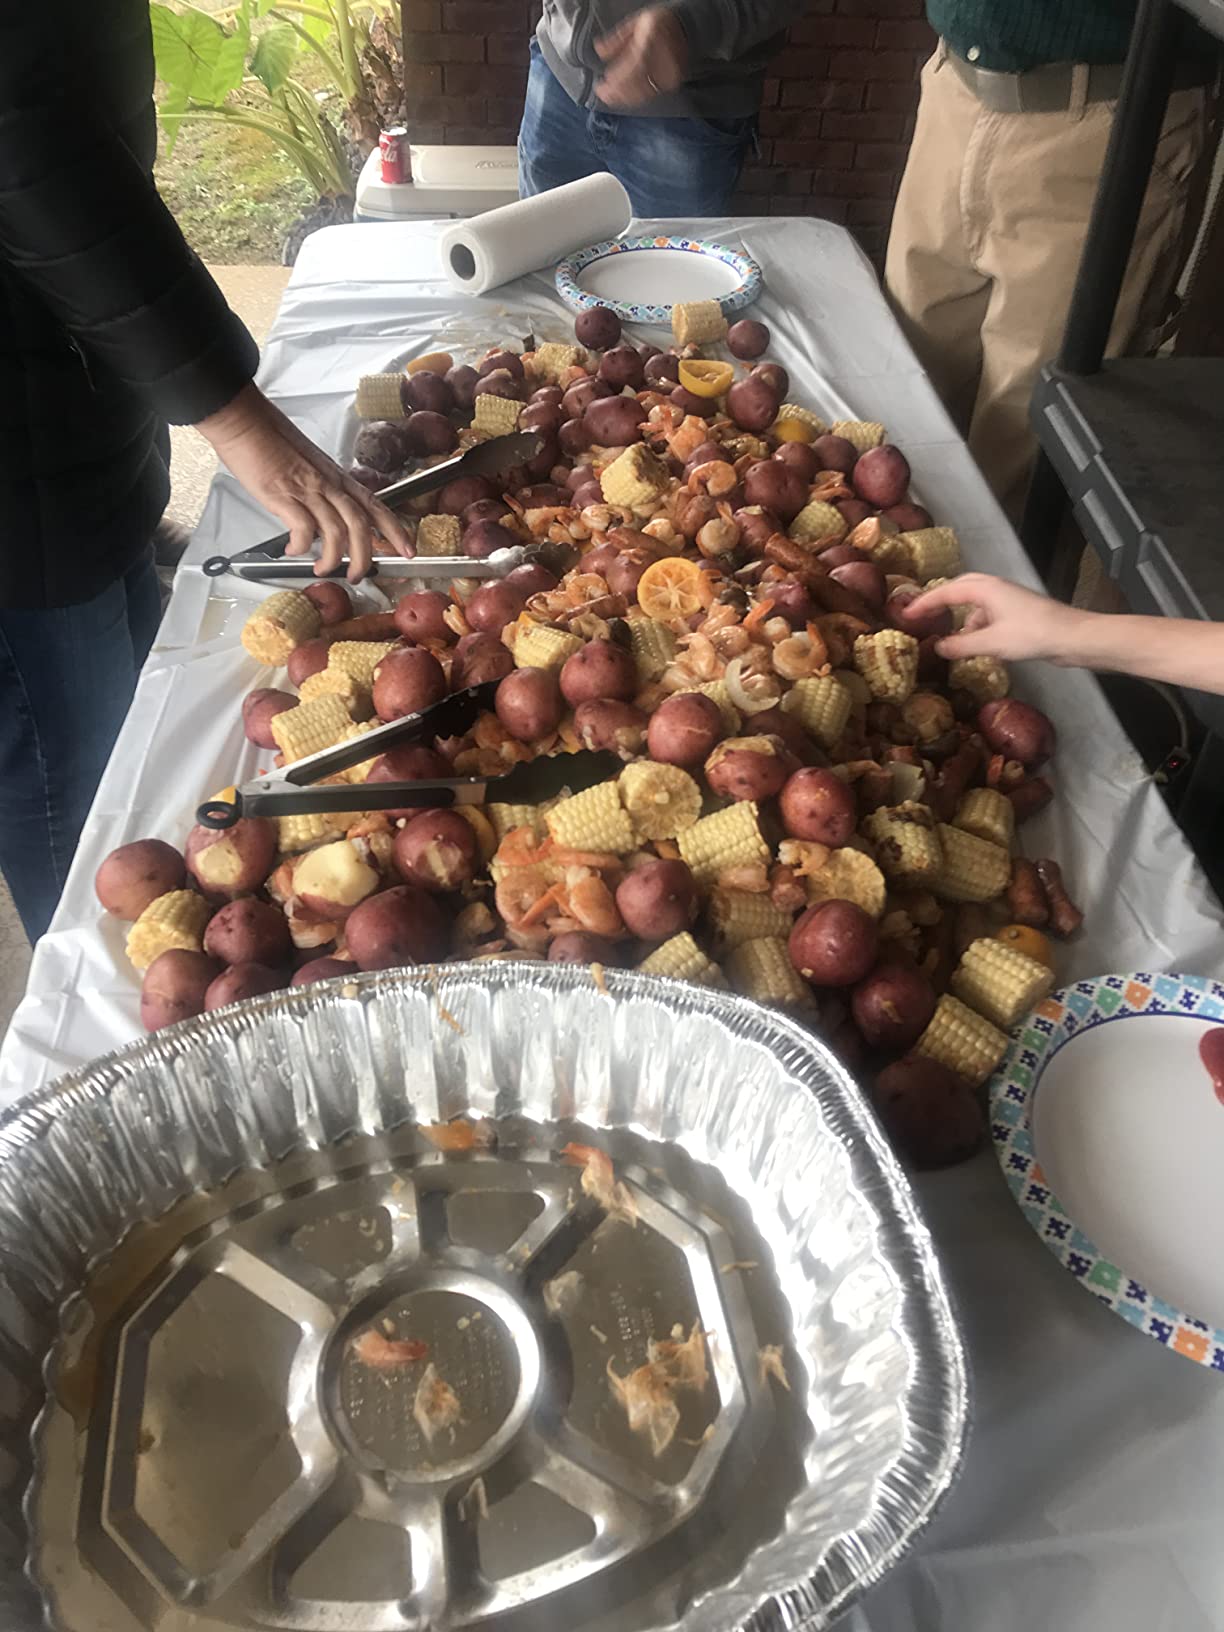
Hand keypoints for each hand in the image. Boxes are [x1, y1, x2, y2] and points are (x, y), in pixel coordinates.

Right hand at [195, 383, 413, 579]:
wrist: (244, 421)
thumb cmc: (270, 439)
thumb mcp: (309, 465)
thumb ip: (320, 491)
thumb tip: (321, 517)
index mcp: (337, 477)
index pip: (376, 506)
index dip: (395, 530)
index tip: (408, 549)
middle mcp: (328, 484)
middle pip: (360, 525)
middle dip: (365, 556)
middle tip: (359, 575)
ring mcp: (307, 489)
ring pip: (336, 532)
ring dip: (332, 558)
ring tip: (322, 569)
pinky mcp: (283, 496)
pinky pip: (303, 530)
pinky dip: (301, 547)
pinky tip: (293, 551)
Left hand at [595, 6, 687, 107]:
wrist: (684, 27)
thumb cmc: (657, 24)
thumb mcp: (635, 23)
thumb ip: (617, 39)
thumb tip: (599, 50)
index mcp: (653, 38)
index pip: (635, 64)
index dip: (618, 78)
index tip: (603, 85)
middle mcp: (664, 57)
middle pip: (640, 82)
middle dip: (618, 92)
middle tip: (603, 95)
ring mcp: (670, 71)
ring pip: (645, 92)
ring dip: (625, 98)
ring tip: (610, 98)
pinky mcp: (673, 81)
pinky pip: (652, 94)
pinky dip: (636, 97)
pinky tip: (625, 98)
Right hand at [902, 573, 1087, 662]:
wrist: (1073, 637)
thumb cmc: (1032, 634)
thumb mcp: (991, 643)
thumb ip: (961, 644)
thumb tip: (938, 647)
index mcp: (986, 589)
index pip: (946, 592)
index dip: (924, 602)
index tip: (904, 613)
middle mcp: (995, 589)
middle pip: (960, 588)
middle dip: (940, 600)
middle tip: (922, 614)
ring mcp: (1008, 600)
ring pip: (975, 602)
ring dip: (960, 616)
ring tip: (946, 634)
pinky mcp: (1018, 613)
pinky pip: (987, 615)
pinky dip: (975, 626)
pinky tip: (974, 644)